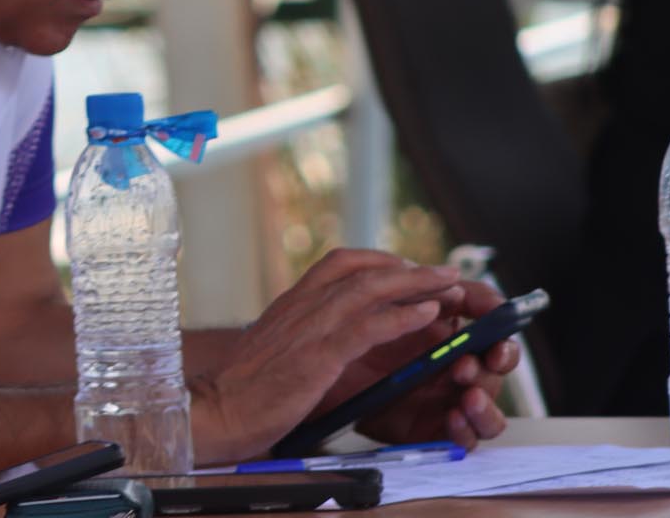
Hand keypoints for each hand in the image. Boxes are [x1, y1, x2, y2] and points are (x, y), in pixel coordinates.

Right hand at [190, 249, 466, 463]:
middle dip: (411, 269)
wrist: (219, 409)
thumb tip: (333, 339)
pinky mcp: (318, 356)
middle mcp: (302, 305)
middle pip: (363, 270)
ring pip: (369, 290)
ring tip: (450, 286)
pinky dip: (402, 317)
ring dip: (416, 284)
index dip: (381, 260)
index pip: (340, 263)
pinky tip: (428, 314)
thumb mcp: (276, 349)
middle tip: (447, 271)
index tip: (410, 268)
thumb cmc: (246, 389)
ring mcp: (309, 328)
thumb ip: (303, 335)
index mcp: (292, 302)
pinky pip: (368, 327)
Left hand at [329, 277, 517, 448]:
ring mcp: (447, 397)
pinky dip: (467, 429)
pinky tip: (454, 420)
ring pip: (487, 398)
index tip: (497, 310)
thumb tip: (438, 282)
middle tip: (479, 358)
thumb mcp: (374, 315)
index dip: (497, 314)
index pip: (486, 319)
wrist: (318, 388)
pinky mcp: (434, 429)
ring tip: (469, 396)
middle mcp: (453, 362)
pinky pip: (466, 436)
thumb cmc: (349, 345)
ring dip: (486, 396)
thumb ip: (407, 297)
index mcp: (444, 330)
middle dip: (497, 357)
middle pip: (496, 358)